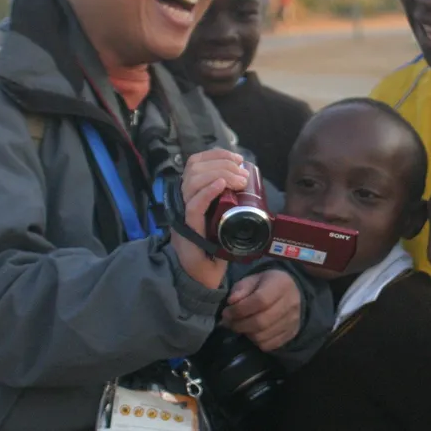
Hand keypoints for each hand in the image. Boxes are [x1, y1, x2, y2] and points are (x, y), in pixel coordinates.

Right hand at [170, 149, 248, 288]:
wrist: (203, 276)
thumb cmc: (215, 246)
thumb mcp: (224, 216)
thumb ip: (228, 199)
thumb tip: (246, 180)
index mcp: (191, 194)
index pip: (195, 163)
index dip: (215, 155)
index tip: (237, 157)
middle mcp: (183, 200)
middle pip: (195, 168)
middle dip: (222, 164)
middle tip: (243, 174)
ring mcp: (184, 214)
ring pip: (192, 182)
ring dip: (219, 175)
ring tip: (238, 181)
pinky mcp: (188, 230)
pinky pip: (194, 205)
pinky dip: (208, 191)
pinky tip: (222, 185)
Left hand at [222, 269, 302, 350]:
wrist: (290, 292)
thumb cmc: (266, 285)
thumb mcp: (252, 279)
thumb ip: (240, 289)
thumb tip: (231, 302)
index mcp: (281, 284)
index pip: (260, 300)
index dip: (240, 309)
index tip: (227, 312)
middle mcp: (291, 303)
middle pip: (261, 321)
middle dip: (239, 324)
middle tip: (229, 322)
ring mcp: (293, 321)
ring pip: (263, 336)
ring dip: (246, 333)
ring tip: (240, 326)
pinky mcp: (291, 334)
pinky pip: (268, 345)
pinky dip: (256, 341)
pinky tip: (252, 332)